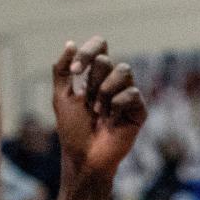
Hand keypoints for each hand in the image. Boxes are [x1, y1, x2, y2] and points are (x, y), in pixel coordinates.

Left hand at [53, 37, 146, 179]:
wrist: (84, 155)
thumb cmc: (72, 128)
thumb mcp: (60, 96)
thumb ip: (61, 70)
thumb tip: (70, 43)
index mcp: (94, 75)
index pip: (99, 46)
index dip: (87, 52)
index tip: (74, 72)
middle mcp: (113, 81)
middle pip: (106, 59)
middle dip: (91, 81)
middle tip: (87, 103)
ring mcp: (127, 94)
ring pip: (123, 70)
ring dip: (103, 91)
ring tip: (98, 112)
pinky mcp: (139, 110)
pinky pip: (132, 93)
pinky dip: (116, 105)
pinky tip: (111, 120)